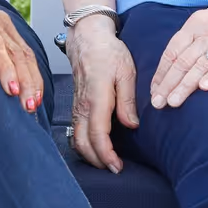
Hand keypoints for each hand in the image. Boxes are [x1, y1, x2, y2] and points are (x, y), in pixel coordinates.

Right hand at [66, 18, 137, 172]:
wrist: (88, 37)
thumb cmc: (108, 51)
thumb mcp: (126, 71)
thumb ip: (127, 100)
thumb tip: (131, 124)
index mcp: (96, 98)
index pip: (98, 135)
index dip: (107, 155)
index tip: (117, 167)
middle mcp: (83, 105)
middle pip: (83, 143)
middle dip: (98, 161)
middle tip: (115, 169)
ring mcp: (77, 106)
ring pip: (77, 139)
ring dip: (90, 155)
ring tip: (107, 162)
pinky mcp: (76, 104)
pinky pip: (76, 130)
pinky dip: (84, 144)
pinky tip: (96, 147)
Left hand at [150, 0, 207, 109]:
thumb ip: (194, 33)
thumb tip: (177, 55)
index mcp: (196, 23)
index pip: (172, 51)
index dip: (162, 71)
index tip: (154, 88)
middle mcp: (207, 33)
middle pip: (182, 62)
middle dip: (167, 84)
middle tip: (157, 102)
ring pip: (198, 67)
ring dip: (183, 87)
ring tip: (172, 102)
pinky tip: (203, 89)